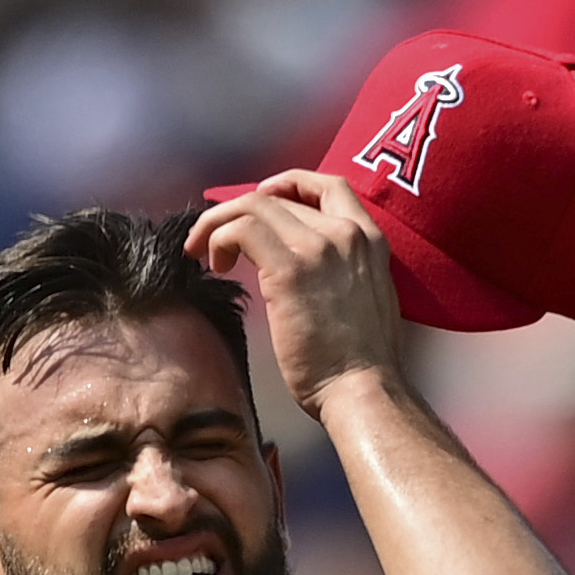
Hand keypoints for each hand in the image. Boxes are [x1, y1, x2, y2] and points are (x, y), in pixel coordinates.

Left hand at [184, 173, 406, 420]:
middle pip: (280, 195)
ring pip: (254, 205)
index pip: (328, 185)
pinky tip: (215, 265)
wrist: (363, 390)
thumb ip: (342, 272)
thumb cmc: (360, 363)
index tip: (262, 202)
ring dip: (219, 223)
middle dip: (239, 211)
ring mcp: (318, 247)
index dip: (287, 184)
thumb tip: (304, 271)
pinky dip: (218, 238)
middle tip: (215, 239)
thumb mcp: (365, 299)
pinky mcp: (289, 270)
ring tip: (205, 253)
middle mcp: (345, 233)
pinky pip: (241, 231)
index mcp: (369, 239)